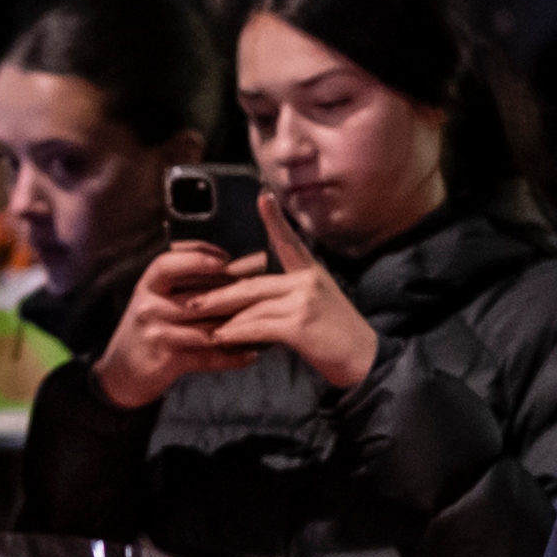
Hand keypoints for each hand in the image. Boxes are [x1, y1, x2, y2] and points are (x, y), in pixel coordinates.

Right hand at [99, 240, 252, 411]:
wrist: (121, 374)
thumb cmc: (147, 330)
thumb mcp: (154, 300)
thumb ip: (182, 286)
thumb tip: (229, 269)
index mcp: (147, 286)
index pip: (169, 263)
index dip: (198, 257)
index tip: (226, 258)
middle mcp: (149, 307)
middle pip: (199, 297)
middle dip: (232, 296)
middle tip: (260, 292)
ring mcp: (157, 334)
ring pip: (208, 328)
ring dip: (238, 328)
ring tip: (263, 324)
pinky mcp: (167, 360)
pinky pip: (207, 358)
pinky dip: (230, 358)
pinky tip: (250, 356)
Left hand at [192, 194, 377, 391]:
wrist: (367, 361)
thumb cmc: (339, 338)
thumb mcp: (318, 307)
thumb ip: (289, 299)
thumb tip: (253, 305)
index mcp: (311, 273)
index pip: (289, 241)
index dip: (274, 219)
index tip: (262, 196)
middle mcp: (307, 281)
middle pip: (252, 283)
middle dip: (218, 293)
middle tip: (190, 298)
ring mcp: (304, 301)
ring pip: (251, 305)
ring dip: (221, 316)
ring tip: (197, 321)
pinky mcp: (300, 324)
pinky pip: (258, 326)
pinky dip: (236, 333)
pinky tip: (220, 338)